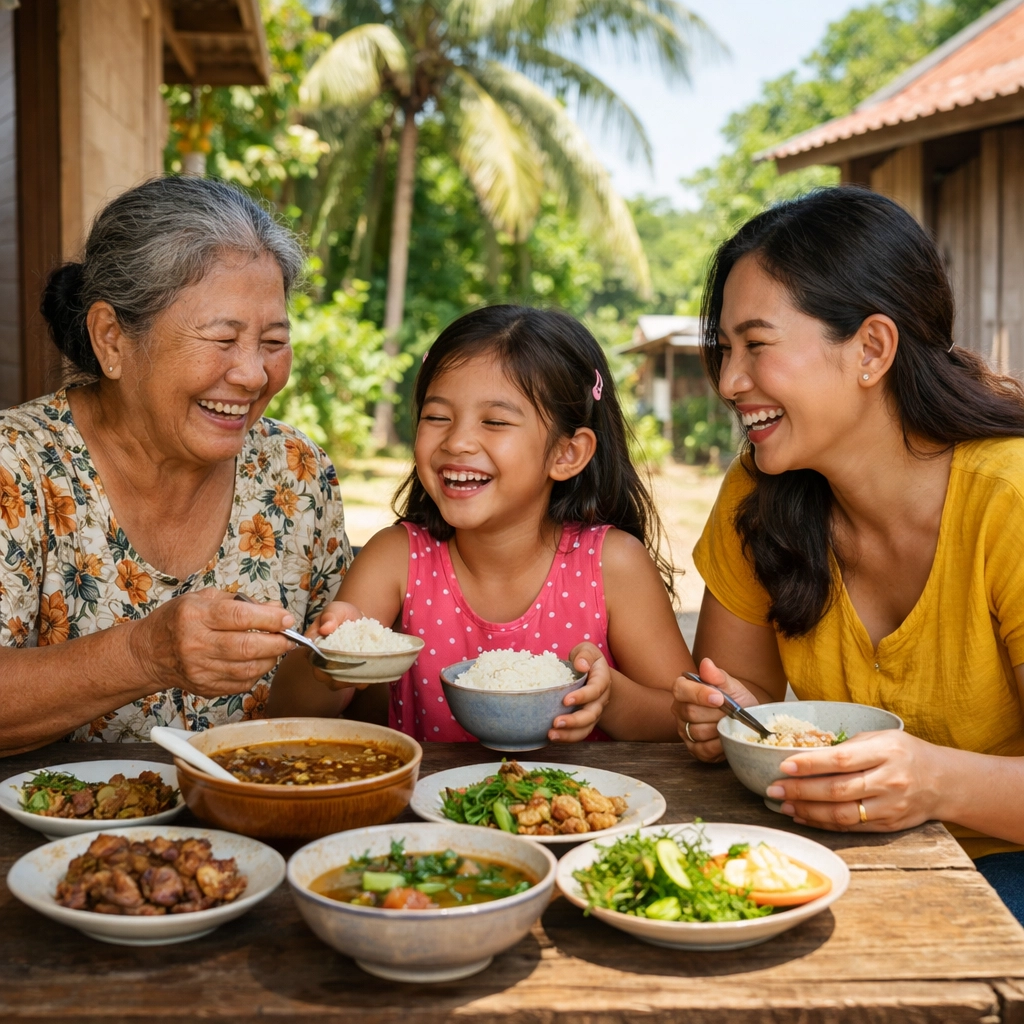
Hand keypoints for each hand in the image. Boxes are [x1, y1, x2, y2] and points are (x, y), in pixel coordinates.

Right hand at [133, 589, 295, 698]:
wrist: (148, 653)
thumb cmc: (177, 620)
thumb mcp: (202, 598)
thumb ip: (240, 602)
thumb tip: (275, 607)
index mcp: (194, 616)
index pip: (239, 617)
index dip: (269, 619)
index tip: (287, 618)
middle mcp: (195, 644)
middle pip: (246, 647)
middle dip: (276, 642)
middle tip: (289, 638)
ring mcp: (199, 669)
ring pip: (247, 669)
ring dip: (270, 659)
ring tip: (277, 649)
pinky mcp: (204, 687)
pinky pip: (240, 684)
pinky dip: (256, 674)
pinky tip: (258, 662)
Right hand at [305, 600, 367, 690]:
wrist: (358, 618)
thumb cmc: (342, 614)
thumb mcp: (336, 609)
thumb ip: (329, 616)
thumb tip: (325, 629)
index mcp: (313, 646)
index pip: (312, 658)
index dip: (320, 663)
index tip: (336, 659)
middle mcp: (320, 660)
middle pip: (322, 676)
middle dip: (335, 676)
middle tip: (352, 667)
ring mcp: (334, 669)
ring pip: (336, 684)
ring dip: (348, 681)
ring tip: (363, 672)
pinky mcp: (348, 673)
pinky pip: (352, 683)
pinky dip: (361, 681)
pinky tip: (370, 674)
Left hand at [548, 643, 610, 742]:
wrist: (592, 674)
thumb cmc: (585, 660)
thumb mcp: (586, 650)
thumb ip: (584, 654)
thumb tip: (581, 665)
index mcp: (602, 680)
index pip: (596, 690)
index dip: (583, 696)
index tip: (565, 700)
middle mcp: (600, 699)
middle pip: (592, 714)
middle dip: (575, 721)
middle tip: (556, 722)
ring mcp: (593, 712)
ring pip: (586, 728)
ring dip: (570, 734)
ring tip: (552, 735)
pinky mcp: (584, 721)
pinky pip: (579, 733)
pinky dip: (567, 737)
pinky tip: (552, 737)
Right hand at [672, 657, 758, 761]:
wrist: (749, 721)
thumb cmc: (738, 701)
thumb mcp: (732, 686)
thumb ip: (718, 676)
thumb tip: (706, 663)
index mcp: (684, 690)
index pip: (680, 689)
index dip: (699, 694)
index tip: (720, 698)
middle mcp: (679, 710)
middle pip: (691, 712)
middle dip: (716, 713)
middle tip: (731, 712)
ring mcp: (684, 731)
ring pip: (697, 732)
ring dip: (719, 728)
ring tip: (729, 723)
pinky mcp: (694, 749)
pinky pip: (703, 749)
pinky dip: (719, 744)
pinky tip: (727, 736)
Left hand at [765, 730, 945, 831]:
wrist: (944, 782)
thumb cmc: (906, 753)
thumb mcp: (881, 738)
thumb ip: (849, 747)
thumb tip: (809, 755)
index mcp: (886, 752)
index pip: (841, 761)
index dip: (810, 765)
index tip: (784, 766)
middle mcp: (889, 781)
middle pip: (838, 791)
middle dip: (801, 791)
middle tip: (774, 790)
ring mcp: (890, 807)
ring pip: (842, 815)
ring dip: (808, 811)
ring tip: (784, 805)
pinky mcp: (889, 826)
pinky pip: (851, 827)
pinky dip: (824, 824)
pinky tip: (804, 816)